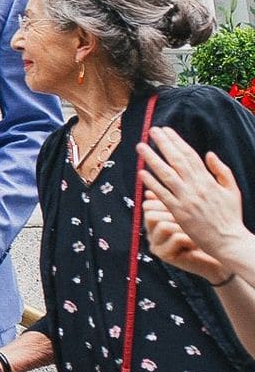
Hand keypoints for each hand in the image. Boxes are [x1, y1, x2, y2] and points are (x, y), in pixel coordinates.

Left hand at [141, 126, 251, 282]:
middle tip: (151, 130)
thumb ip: (221, 170)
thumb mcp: (232, 190)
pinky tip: (141, 172)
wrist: (228, 240)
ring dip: (152, 159)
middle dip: (163, 143)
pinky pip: (162, 195)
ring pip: (166, 174)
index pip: (190, 155)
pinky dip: (152, 183)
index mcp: (209, 180)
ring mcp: (186, 199)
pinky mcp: (178, 212)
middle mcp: (196, 187)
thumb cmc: (230, 216)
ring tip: (140, 146)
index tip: (166, 130)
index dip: (176, 141)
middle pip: (177, 160)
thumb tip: (208, 153)